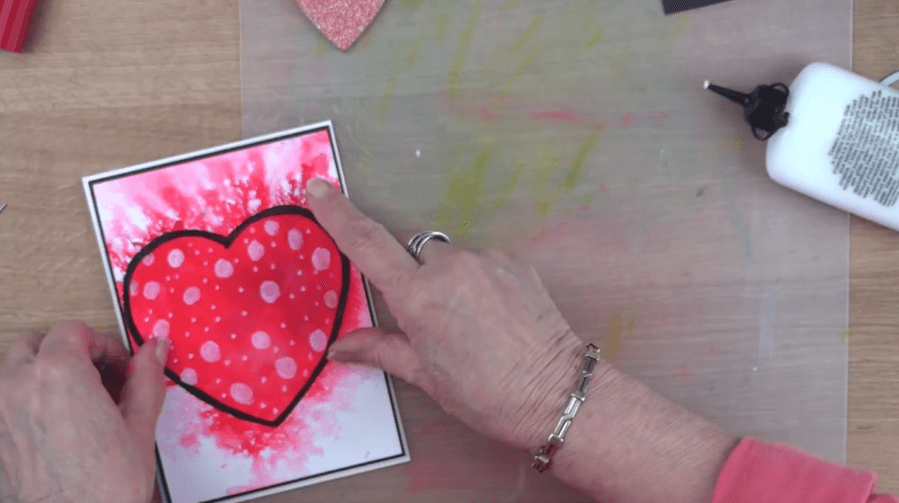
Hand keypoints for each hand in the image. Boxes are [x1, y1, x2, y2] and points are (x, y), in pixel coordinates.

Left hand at [0, 321, 169, 502]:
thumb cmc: (104, 486)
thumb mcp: (139, 425)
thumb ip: (145, 377)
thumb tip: (155, 349)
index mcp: (58, 373)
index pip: (74, 331)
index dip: (104, 347)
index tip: (121, 370)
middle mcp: (19, 386)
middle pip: (36, 344)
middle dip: (68, 354)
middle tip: (98, 382)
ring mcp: (0, 412)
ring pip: (12, 371)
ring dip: (40, 374)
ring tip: (73, 402)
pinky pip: (4, 404)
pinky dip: (25, 403)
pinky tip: (56, 428)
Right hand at [306, 179, 588, 449]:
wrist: (556, 392)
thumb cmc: (487, 393)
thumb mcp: (426, 375)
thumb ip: (380, 349)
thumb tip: (339, 347)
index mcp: (419, 298)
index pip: (366, 244)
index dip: (338, 213)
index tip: (318, 189)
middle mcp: (450, 268)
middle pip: (412, 253)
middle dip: (412, 277)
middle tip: (430, 318)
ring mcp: (486, 260)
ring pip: (448, 258)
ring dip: (448, 280)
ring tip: (469, 322)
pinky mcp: (514, 261)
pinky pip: (481, 261)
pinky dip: (477, 281)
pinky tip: (493, 314)